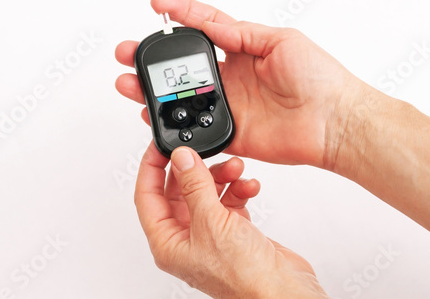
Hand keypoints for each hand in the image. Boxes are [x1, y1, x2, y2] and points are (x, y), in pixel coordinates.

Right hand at [116, 0, 358, 167]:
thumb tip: (210, 24)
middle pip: (183, 68)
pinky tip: (153, 116)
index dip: (180, 15)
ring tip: (128, 84)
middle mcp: (231, 78)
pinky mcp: (229, 132)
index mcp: (242, 51)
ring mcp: (228, 106)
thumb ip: (241, 33)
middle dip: (153, 60)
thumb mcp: (280, 40)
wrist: (334, 122)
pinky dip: (173, 125)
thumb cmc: (318, 77)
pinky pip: (195, 130)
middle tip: (129, 54)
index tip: (158, 6)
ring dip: (153, 92)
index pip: (204, 29)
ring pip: (182, 99)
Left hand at [135, 142, 328, 298]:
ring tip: (235, 168)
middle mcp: (186, 238)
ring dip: (220, 177)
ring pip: (205, 193)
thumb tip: (181, 158)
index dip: (150, 168)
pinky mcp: (232, 231)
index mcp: (168, 242)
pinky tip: (248, 186)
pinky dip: (237, 189)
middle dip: (194, 170)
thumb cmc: (244, 277)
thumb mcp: (211, 223)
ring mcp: (209, 234)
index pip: (147, 196)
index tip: (158, 146)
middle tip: (203, 152)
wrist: (282, 292)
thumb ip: (194, 186)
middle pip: (179, 191)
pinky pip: (227, 200)